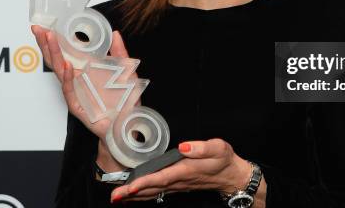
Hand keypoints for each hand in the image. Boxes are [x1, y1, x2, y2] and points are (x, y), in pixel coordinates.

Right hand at [30, 25, 131, 170]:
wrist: (127, 127)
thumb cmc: (125, 102)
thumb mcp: (126, 73)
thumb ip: (120, 54)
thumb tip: (115, 33)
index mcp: (86, 72)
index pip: (67, 53)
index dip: (56, 40)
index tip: (47, 25)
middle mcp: (78, 81)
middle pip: (57, 60)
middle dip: (47, 44)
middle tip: (37, 28)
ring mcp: (76, 93)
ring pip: (60, 72)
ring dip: (55, 55)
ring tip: (49, 39)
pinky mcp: (79, 107)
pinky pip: (70, 91)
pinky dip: (67, 79)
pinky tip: (66, 66)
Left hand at [110, 139, 252, 203]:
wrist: (231, 176)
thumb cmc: (224, 160)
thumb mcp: (218, 148)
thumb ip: (201, 147)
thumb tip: (183, 146)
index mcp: (185, 170)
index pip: (161, 178)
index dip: (145, 182)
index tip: (130, 187)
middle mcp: (178, 180)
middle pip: (151, 188)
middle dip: (132, 193)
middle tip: (114, 196)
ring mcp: (177, 185)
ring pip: (152, 193)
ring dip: (134, 196)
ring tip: (117, 198)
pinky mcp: (176, 185)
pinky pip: (156, 192)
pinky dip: (143, 194)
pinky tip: (133, 195)